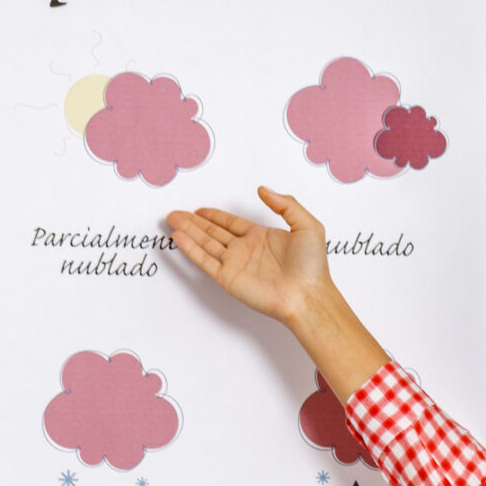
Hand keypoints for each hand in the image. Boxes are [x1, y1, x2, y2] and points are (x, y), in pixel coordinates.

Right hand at [168, 187, 336, 328]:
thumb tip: (262, 189)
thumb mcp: (307, 225)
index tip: (199, 209)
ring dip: (188, 232)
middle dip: (194, 222)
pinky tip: (178, 237)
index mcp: (262, 238)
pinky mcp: (228, 278)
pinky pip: (204, 260)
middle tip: (176, 213)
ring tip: (172, 220)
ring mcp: (236, 264)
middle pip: (213, 232)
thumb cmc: (312, 266)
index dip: (215, 216)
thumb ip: (285, 204)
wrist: (308, 295)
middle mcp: (246, 251)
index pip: (232, 224)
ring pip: (205, 243)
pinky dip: (190, 249)